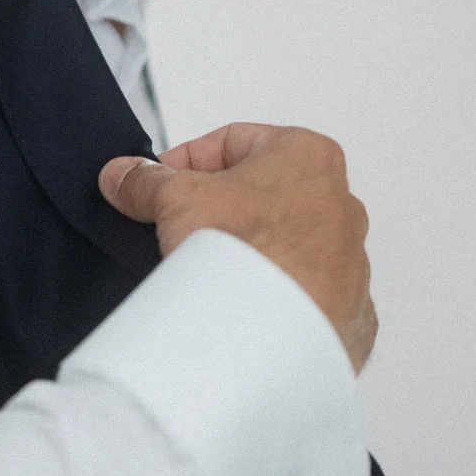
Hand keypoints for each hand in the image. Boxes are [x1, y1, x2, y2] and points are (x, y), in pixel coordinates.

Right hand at [98, 123, 378, 370]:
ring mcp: (350, 262)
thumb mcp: (176, 198)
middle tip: (179, 227)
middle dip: (218, 207)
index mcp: (309, 156)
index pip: (234, 141)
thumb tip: (126, 175)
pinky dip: (272, 297)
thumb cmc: (245, 252)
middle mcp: (341, 204)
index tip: (159, 184)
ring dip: (247, 252)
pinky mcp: (347, 313)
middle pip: (262, 193)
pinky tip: (238, 306)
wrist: (270, 334)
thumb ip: (146, 179)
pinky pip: (302, 295)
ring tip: (205, 273)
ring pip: (285, 244)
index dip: (187, 160)